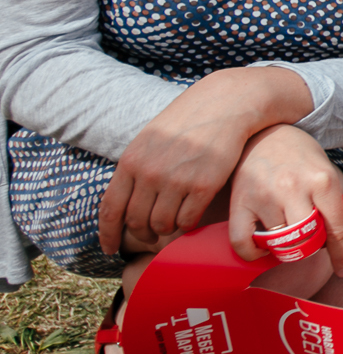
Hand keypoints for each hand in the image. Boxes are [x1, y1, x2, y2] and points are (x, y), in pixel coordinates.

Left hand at [98, 66, 311, 256]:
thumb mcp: (149, 139)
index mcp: (131, 161)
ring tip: (171, 224)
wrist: (224, 105)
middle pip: (136, 221)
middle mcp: (150, 173)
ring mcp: (177, 180)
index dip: (108, 234)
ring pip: (162, 224)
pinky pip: (188, 220)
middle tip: (149, 236)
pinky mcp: (204, 186)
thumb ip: (135, 168)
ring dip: (165, 229)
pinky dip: (186, 225)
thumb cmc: (186, 122)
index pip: (110, 208)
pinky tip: (189, 217)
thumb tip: (124, 201)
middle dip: (140, 234)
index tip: (109, 248)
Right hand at [229, 125, 342, 276]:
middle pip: (306, 239)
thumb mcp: (325, 172)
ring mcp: (265, 196)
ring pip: (278, 243)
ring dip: (284, 249)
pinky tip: (261, 246)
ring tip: (286, 239)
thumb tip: (334, 245)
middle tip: (308, 244)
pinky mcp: (240, 201)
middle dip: (311, 248)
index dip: (341, 254)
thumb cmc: (301, 157)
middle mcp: (293, 188)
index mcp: (322, 181)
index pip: (335, 229)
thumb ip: (331, 204)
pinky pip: (244, 242)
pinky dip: (253, 253)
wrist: (267, 132)